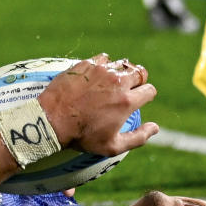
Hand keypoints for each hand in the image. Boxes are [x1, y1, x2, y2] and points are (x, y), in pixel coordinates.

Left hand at [37, 54, 159, 155]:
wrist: (50, 121)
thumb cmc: (81, 137)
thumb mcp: (112, 146)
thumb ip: (138, 137)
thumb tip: (155, 127)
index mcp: (127, 101)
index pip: (149, 90)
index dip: (146, 95)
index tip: (138, 100)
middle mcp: (117, 82)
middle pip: (139, 72)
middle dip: (137, 80)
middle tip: (127, 89)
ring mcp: (100, 70)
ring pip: (121, 64)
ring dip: (120, 72)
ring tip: (111, 82)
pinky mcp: (85, 64)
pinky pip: (102, 59)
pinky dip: (103, 66)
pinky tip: (96, 75)